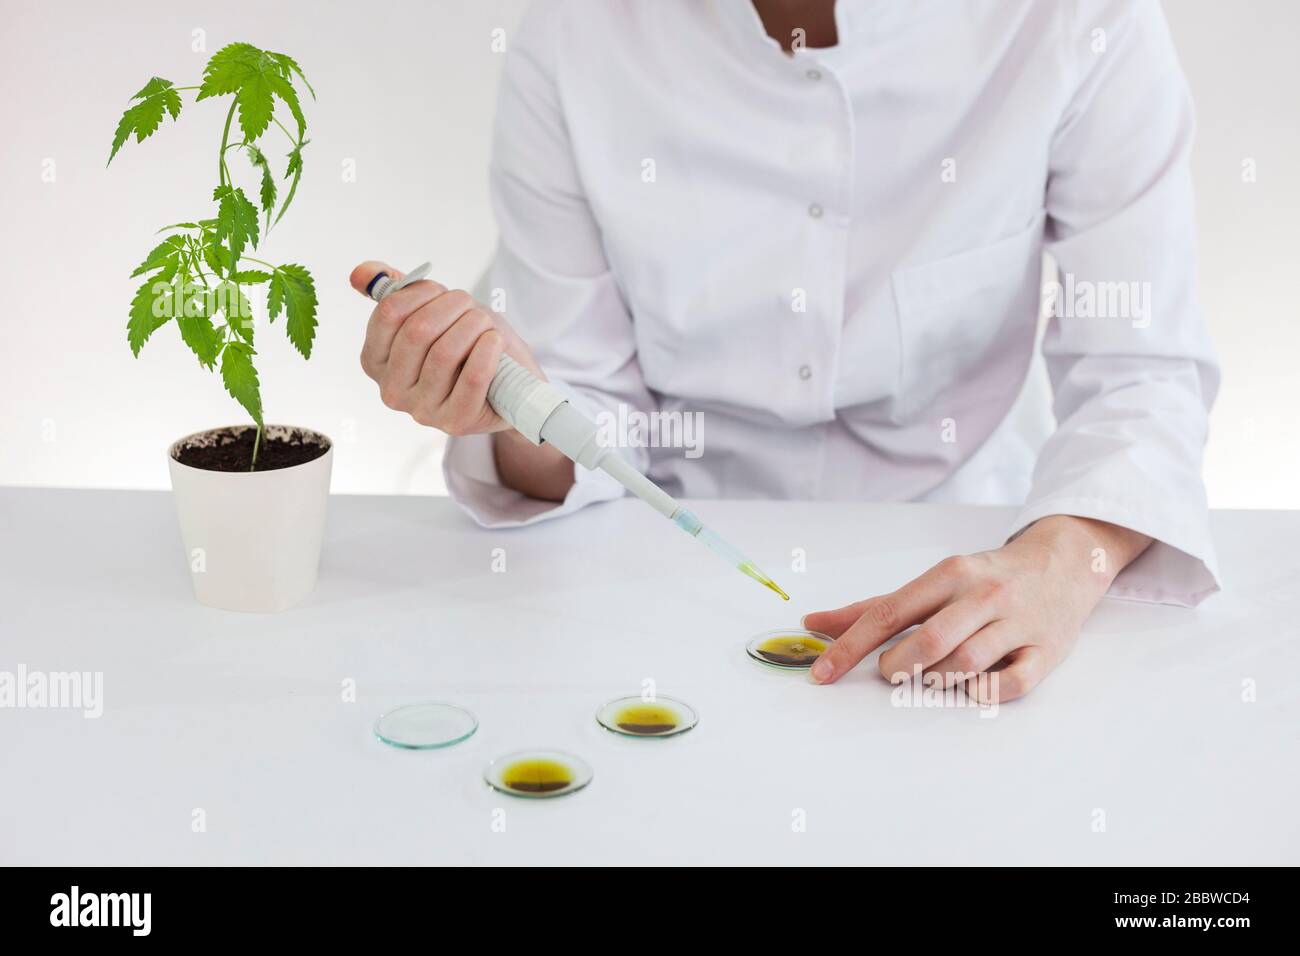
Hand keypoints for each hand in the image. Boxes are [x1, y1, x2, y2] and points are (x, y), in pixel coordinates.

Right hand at [349, 261, 542, 435]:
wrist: (505, 383)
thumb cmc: (465, 345)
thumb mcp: (430, 312)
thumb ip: (394, 291)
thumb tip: (360, 274)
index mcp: (375, 361)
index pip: (389, 313)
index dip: (422, 293)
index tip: (441, 292)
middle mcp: (392, 391)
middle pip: (418, 331)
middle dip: (452, 307)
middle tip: (471, 306)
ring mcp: (422, 411)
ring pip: (445, 352)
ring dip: (473, 326)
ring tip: (485, 324)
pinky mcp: (456, 422)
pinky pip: (471, 378)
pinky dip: (487, 352)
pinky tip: (494, 341)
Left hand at [803, 515, 1151, 701]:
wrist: (1065, 561)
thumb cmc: (986, 578)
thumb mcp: (932, 582)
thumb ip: (875, 607)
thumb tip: (815, 623)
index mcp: (948, 575)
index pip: (888, 614)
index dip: (849, 647)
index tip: (821, 674)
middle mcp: (983, 595)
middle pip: (927, 642)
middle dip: (898, 667)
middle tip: (894, 670)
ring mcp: (1018, 623)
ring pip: (965, 665)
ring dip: (937, 680)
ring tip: (932, 675)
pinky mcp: (1047, 651)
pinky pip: (1009, 684)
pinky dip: (983, 692)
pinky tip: (972, 685)